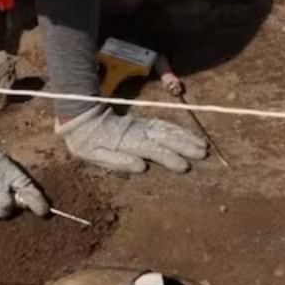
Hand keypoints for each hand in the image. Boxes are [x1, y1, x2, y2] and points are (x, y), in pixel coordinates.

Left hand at [57, 105, 207, 172]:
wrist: (81, 117)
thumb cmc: (86, 141)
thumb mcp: (93, 154)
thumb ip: (117, 161)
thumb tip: (141, 167)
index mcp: (126, 141)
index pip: (152, 149)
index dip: (168, 157)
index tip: (184, 166)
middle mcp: (137, 131)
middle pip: (164, 137)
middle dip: (185, 145)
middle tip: (203, 153)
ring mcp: (141, 125)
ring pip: (166, 129)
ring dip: (185, 137)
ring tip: (203, 145)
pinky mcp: (142, 123)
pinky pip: (163, 125)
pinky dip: (178, 130)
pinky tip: (189, 135)